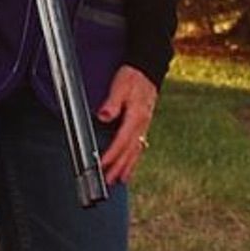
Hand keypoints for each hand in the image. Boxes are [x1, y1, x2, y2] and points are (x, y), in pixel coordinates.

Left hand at [97, 65, 157, 184]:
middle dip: (119, 167)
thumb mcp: (121, 86)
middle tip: (109, 182)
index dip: (111, 155)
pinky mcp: (143, 124)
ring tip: (120, 180)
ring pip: (135, 151)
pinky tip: (130, 165)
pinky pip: (139, 146)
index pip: (122, 141)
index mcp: (136, 116)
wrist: (147, 68)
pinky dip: (134, 158)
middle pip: (129, 151)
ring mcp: (144, 126)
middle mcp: (142, 124)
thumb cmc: (133, 76)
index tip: (102, 166)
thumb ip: (112, 102)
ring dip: (127, 166)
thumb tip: (104, 116)